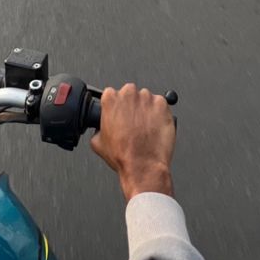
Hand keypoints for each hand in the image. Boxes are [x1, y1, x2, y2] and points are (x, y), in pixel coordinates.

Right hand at [90, 83, 175, 202]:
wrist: (143, 166)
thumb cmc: (123, 155)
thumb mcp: (97, 143)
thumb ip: (97, 128)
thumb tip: (100, 129)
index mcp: (111, 99)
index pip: (111, 94)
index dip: (115, 106)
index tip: (119, 115)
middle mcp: (129, 94)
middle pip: (130, 93)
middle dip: (131, 106)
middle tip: (133, 122)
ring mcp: (147, 98)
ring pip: (146, 99)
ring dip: (146, 109)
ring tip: (145, 127)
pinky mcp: (162, 105)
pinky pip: (161, 104)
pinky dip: (159, 113)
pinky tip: (155, 127)